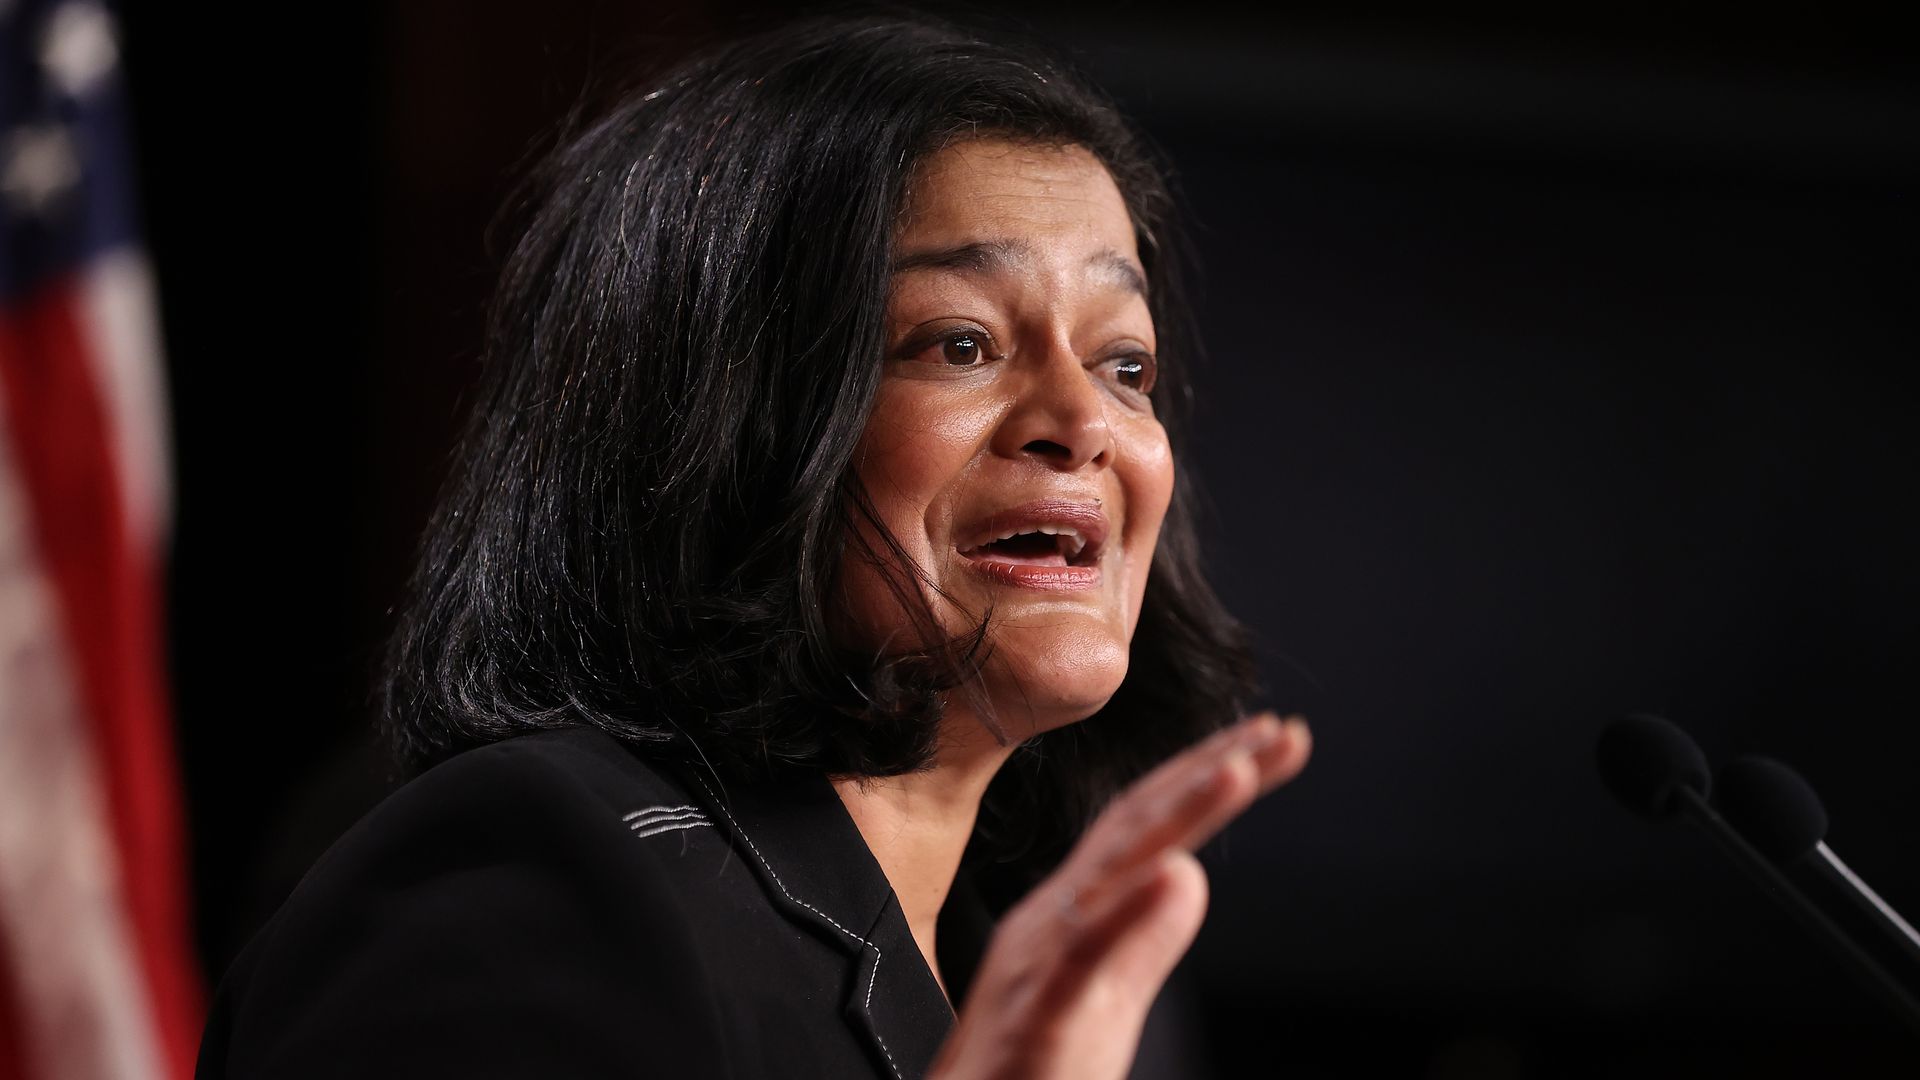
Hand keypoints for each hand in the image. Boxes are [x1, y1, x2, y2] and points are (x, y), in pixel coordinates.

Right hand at [928, 712, 1311, 1079]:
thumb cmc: (1025, 1074)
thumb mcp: (1101, 1006)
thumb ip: (1140, 940)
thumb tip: (1189, 875)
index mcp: (1070, 915)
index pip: (1147, 829)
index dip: (1208, 777)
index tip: (1275, 741)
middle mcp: (1051, 922)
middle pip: (1133, 828)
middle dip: (1206, 770)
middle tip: (1280, 732)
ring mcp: (1040, 966)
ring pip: (1111, 873)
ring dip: (1177, 815)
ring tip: (1238, 769)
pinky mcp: (1037, 1019)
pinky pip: (1081, 958)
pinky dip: (1127, 912)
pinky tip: (1173, 875)